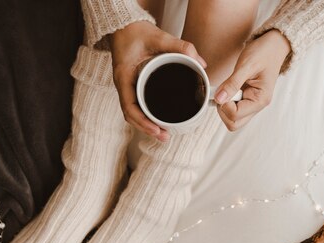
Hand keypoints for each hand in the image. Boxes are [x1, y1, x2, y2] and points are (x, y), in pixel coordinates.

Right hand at [109, 21, 206, 141]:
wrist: (123, 25)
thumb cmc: (135, 31)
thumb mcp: (158, 37)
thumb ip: (180, 47)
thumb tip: (200, 62)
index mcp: (124, 77)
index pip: (129, 107)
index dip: (142, 121)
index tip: (157, 129)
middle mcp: (123, 84)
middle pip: (131, 115)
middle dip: (147, 128)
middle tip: (165, 136)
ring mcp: (126, 86)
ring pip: (133, 112)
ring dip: (146, 125)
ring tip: (163, 134)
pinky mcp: (132, 85)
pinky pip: (136, 105)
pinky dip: (145, 115)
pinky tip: (157, 120)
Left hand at [214, 30, 290, 130]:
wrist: (274, 45)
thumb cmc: (264, 53)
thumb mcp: (246, 65)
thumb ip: (232, 83)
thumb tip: (218, 99)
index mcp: (260, 100)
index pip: (235, 115)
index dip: (224, 105)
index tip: (224, 89)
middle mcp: (257, 105)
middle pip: (234, 123)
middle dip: (223, 110)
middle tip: (224, 92)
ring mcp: (252, 104)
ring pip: (233, 119)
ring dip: (225, 106)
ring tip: (228, 88)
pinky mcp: (248, 100)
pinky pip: (234, 109)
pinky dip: (227, 102)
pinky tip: (229, 89)